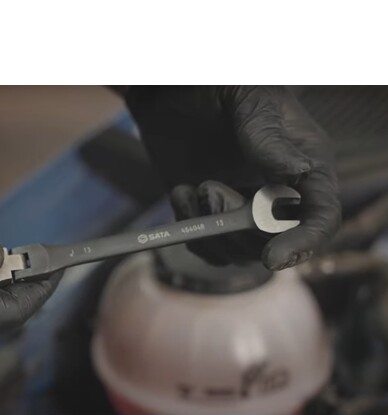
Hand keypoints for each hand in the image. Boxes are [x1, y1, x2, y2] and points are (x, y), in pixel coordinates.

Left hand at [125, 86, 341, 269]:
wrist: (166, 94)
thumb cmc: (212, 85)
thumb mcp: (246, 98)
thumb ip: (268, 135)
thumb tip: (297, 171)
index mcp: (302, 164)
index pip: (320, 216)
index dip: (304, 242)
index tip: (273, 257)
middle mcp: (276, 192)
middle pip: (274, 242)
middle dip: (239, 228)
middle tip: (209, 188)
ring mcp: (242, 207)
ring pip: (239, 252)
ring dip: (212, 232)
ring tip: (191, 188)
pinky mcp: (211, 215)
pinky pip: (209, 248)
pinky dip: (192, 232)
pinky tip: (180, 194)